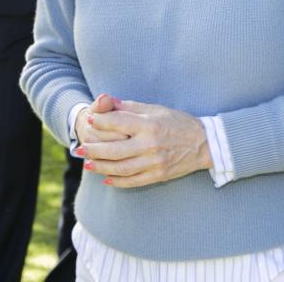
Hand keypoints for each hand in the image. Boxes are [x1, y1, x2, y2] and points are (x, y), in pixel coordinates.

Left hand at [77, 99, 210, 188]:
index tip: (89, 120)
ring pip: (121, 168)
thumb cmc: (178, 122)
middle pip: (115, 150)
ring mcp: (154, 163)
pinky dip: (118, 181)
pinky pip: (133, 181)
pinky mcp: (158, 176)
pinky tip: (106, 179)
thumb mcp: (156, 109)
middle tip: (79, 150)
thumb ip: (131, 107)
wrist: (204, 144)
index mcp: (149, 125)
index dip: (101, 122)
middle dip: (94, 150)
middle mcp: (150, 145)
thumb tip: (108, 102)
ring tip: (87, 165)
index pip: (118, 123)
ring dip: (101, 167)